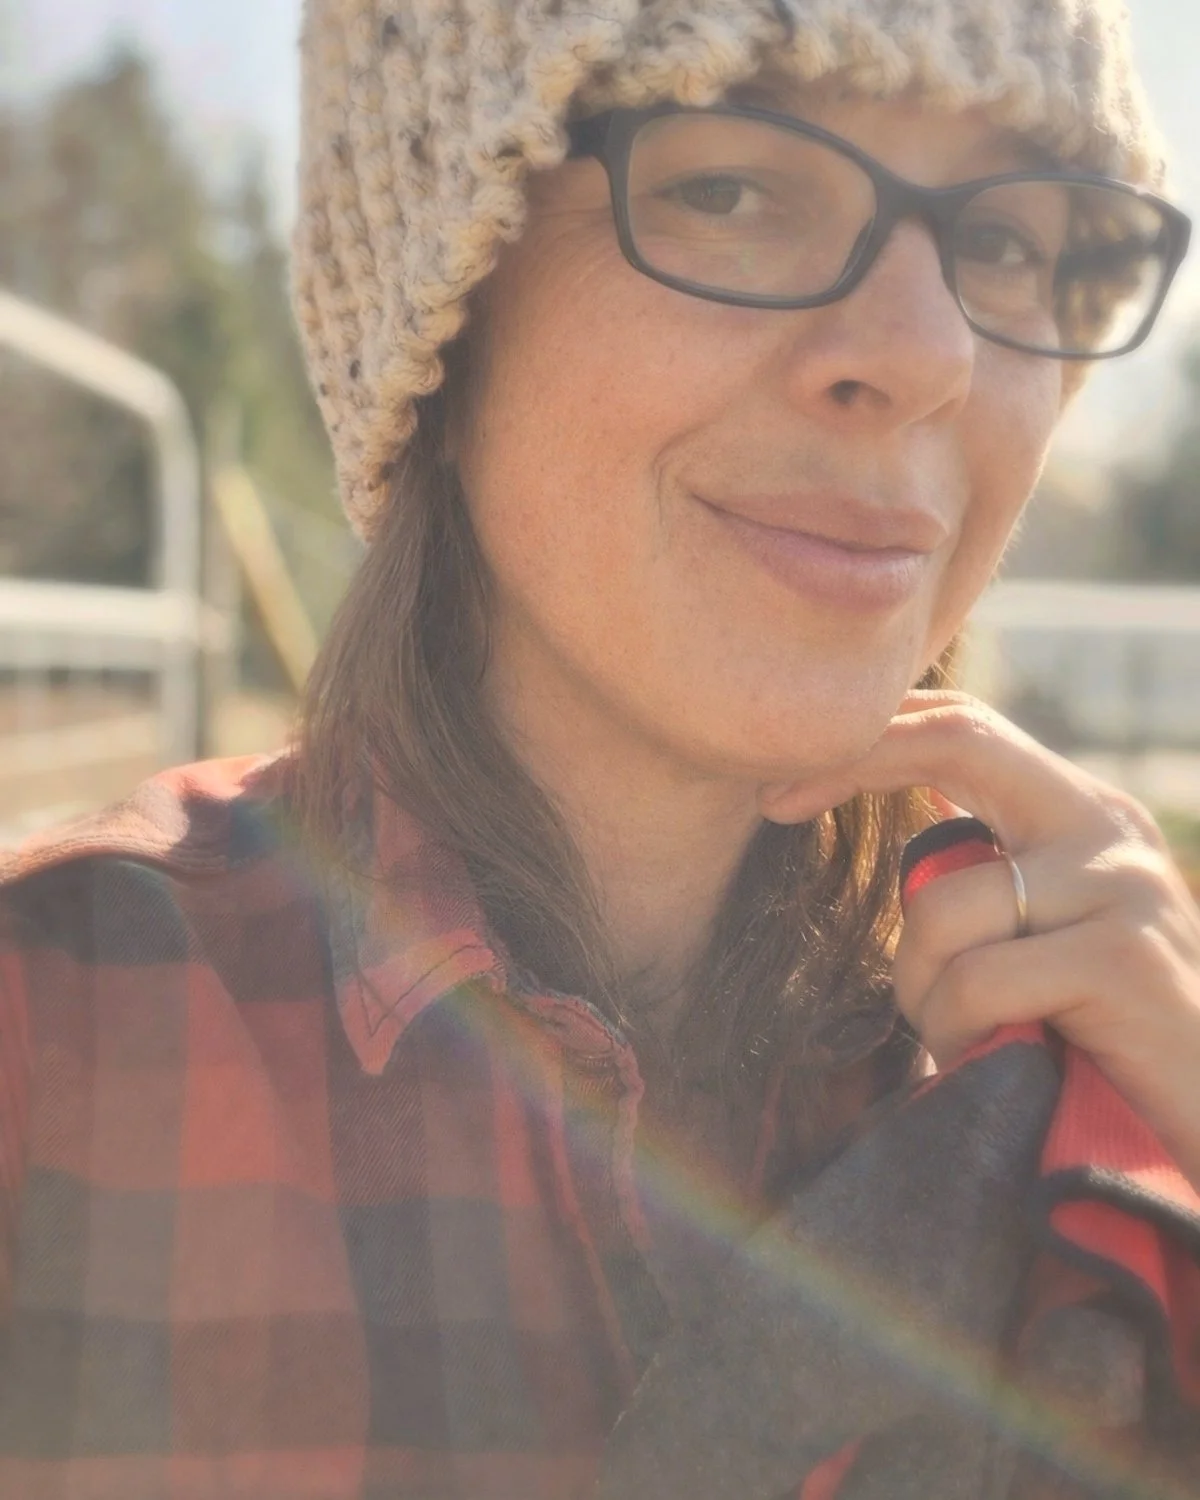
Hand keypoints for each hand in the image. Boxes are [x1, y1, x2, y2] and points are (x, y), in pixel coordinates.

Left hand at [758, 691, 1199, 1189]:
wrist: (1198, 1138)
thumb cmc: (1094, 1045)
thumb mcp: (1036, 940)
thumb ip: (985, 877)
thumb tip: (901, 814)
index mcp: (1079, 815)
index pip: (965, 729)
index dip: (868, 739)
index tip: (778, 785)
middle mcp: (1108, 828)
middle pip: (959, 741)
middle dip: (852, 760)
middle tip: (774, 803)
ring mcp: (1123, 888)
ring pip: (942, 906)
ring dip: (919, 991)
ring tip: (960, 1038)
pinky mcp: (1125, 961)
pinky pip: (978, 980)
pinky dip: (958, 1031)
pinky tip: (994, 1062)